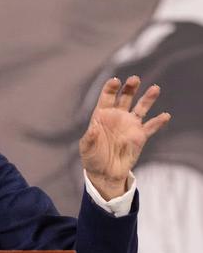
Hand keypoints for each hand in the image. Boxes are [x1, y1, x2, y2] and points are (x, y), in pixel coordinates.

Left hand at [80, 76, 170, 199]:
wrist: (105, 172)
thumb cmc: (92, 157)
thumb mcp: (86, 147)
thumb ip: (90, 137)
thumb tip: (93, 128)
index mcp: (101, 115)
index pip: (107, 97)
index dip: (111, 88)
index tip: (115, 81)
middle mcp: (117, 117)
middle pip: (125, 98)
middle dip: (130, 88)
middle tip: (134, 79)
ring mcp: (129, 125)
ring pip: (140, 108)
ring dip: (147, 98)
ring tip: (155, 88)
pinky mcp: (139, 136)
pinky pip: (151, 127)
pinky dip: (158, 121)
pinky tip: (165, 115)